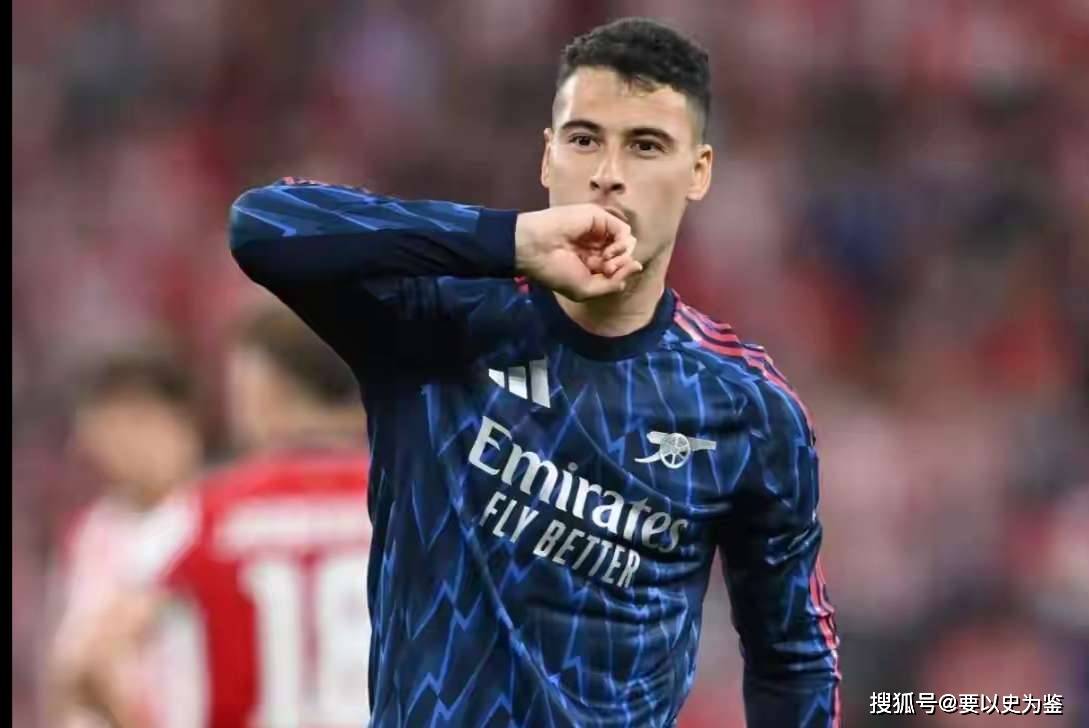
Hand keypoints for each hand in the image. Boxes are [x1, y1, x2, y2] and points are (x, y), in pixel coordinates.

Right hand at [514, 204, 641, 300]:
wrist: (536, 249)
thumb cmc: (556, 272)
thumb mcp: (586, 289)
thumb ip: (613, 282)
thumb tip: (638, 266)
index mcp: (591, 263)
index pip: (617, 269)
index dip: (618, 275)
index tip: (605, 277)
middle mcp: (597, 246)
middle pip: (624, 257)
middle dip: (620, 266)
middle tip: (605, 270)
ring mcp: (599, 231)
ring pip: (627, 244)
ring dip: (622, 257)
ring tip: (606, 262)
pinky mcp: (599, 218)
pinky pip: (624, 231)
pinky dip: (622, 244)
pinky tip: (609, 252)